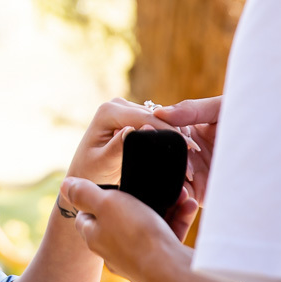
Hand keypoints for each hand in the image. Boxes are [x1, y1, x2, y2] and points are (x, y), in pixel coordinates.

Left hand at [60, 177, 193, 281]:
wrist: (174, 273)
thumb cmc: (137, 235)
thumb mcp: (106, 203)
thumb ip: (84, 193)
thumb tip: (64, 185)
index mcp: (95, 237)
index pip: (85, 214)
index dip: (95, 197)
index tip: (112, 185)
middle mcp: (113, 251)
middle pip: (120, 217)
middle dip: (139, 197)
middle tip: (151, 183)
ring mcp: (138, 260)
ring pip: (148, 225)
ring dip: (164, 205)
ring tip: (179, 191)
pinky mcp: (161, 264)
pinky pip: (167, 235)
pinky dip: (177, 219)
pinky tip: (189, 205)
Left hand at [66, 98, 197, 185]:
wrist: (85, 176)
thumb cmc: (90, 174)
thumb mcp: (102, 164)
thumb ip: (118, 147)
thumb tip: (136, 129)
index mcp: (108, 112)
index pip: (146, 118)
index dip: (169, 133)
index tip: (190, 149)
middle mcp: (117, 105)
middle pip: (156, 118)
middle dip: (176, 137)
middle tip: (196, 159)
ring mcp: (126, 109)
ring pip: (159, 121)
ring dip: (175, 138)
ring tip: (192, 160)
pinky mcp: (133, 117)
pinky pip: (156, 126)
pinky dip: (169, 139)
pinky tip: (184, 154)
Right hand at [153, 96, 218, 206]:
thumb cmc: (252, 118)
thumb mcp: (219, 109)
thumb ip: (190, 110)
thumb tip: (158, 112)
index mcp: (189, 132)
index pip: (162, 133)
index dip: (153, 132)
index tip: (146, 128)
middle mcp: (189, 154)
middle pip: (162, 156)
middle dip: (155, 154)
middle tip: (149, 148)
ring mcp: (196, 175)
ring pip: (170, 176)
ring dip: (166, 173)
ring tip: (166, 166)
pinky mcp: (205, 194)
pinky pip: (184, 195)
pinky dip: (178, 191)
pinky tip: (180, 183)